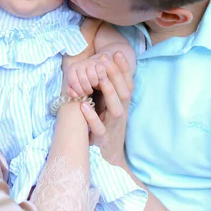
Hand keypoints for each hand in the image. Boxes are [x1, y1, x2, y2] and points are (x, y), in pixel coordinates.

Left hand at [64, 55, 105, 96]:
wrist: (94, 70)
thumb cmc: (83, 79)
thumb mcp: (75, 85)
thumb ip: (72, 91)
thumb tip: (75, 95)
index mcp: (72, 68)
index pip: (73, 80)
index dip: (77, 90)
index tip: (81, 94)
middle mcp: (80, 63)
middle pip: (83, 79)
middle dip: (86, 89)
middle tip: (88, 91)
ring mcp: (90, 62)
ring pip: (92, 76)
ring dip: (94, 84)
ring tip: (93, 86)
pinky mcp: (100, 63)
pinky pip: (100, 73)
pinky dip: (100, 79)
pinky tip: (99, 81)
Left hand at [80, 52, 132, 166]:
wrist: (109, 159)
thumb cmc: (106, 128)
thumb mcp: (109, 108)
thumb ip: (107, 90)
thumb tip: (102, 68)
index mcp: (122, 106)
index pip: (127, 84)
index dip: (124, 68)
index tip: (116, 51)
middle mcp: (121, 114)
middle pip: (123, 92)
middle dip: (115, 74)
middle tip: (104, 57)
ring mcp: (113, 127)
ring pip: (116, 108)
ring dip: (108, 91)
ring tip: (99, 77)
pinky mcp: (102, 140)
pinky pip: (98, 128)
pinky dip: (91, 117)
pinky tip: (83, 106)